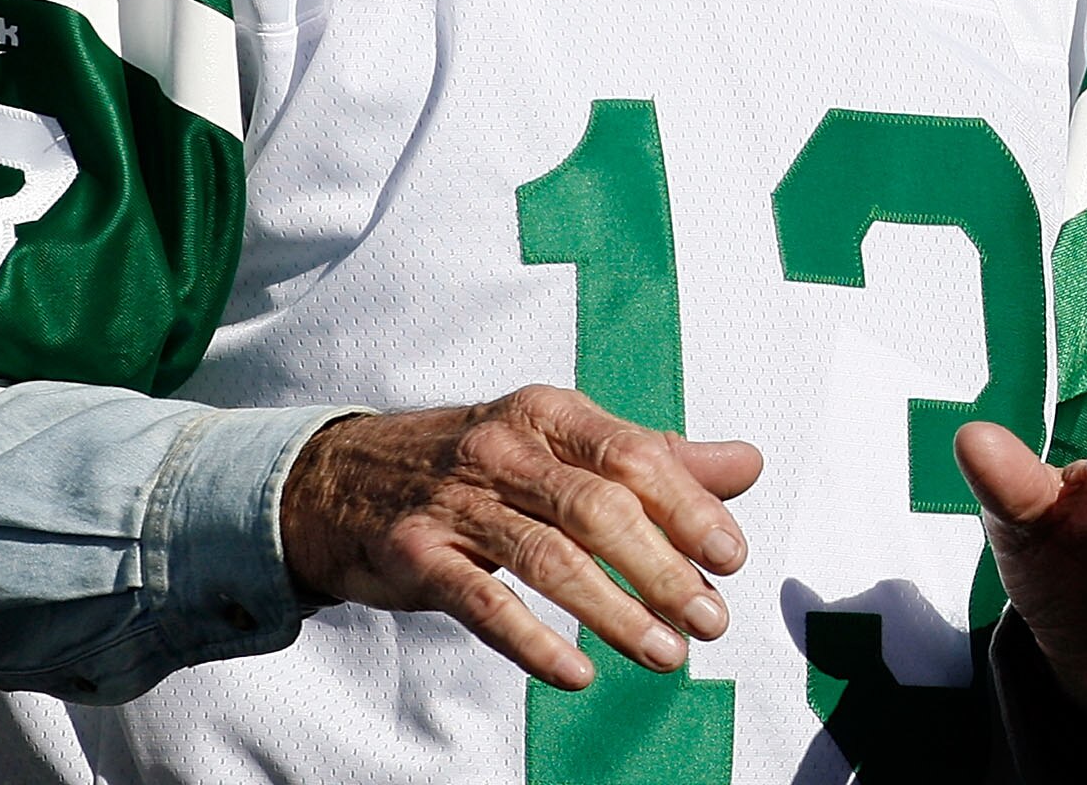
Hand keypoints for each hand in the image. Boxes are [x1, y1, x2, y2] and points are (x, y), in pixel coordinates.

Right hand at [281, 385, 762, 690]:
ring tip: (667, 653)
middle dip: (663, 568)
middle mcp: (505, 448)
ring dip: (614, 612)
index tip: (733, 556)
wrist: (339, 479)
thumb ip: (656, 458)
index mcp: (551, 413)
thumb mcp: (561, 444)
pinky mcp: (416, 553)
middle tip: (711, 618)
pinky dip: (534, 641)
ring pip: (549, 558)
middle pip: (599, 508)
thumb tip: (747, 463)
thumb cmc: (475, 464)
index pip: (635, 456)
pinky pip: (482, 603)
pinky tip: (577, 673)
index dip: (690, 506)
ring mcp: (457, 501)